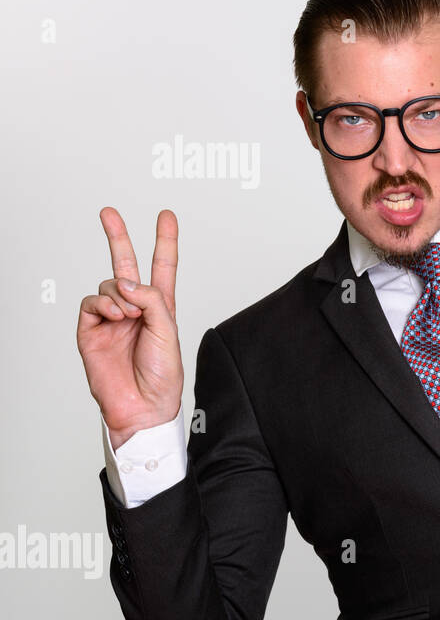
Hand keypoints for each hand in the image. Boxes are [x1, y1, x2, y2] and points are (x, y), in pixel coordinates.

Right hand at [77, 208, 182, 450]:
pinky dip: (104, 304)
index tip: (166, 216)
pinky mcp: (91, 330)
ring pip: (108, 285)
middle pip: (125, 265)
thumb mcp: (168, 330)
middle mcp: (135, 309)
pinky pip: (91, 303)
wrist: (142, 406)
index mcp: (161, 307)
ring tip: (129, 316)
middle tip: (108, 213)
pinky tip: (116, 317)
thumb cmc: (162, 375)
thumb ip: (151, 300)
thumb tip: (125, 282)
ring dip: (119, 294)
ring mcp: (111, 318)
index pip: (162, 267)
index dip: (164, 241)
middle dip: (117, 237)